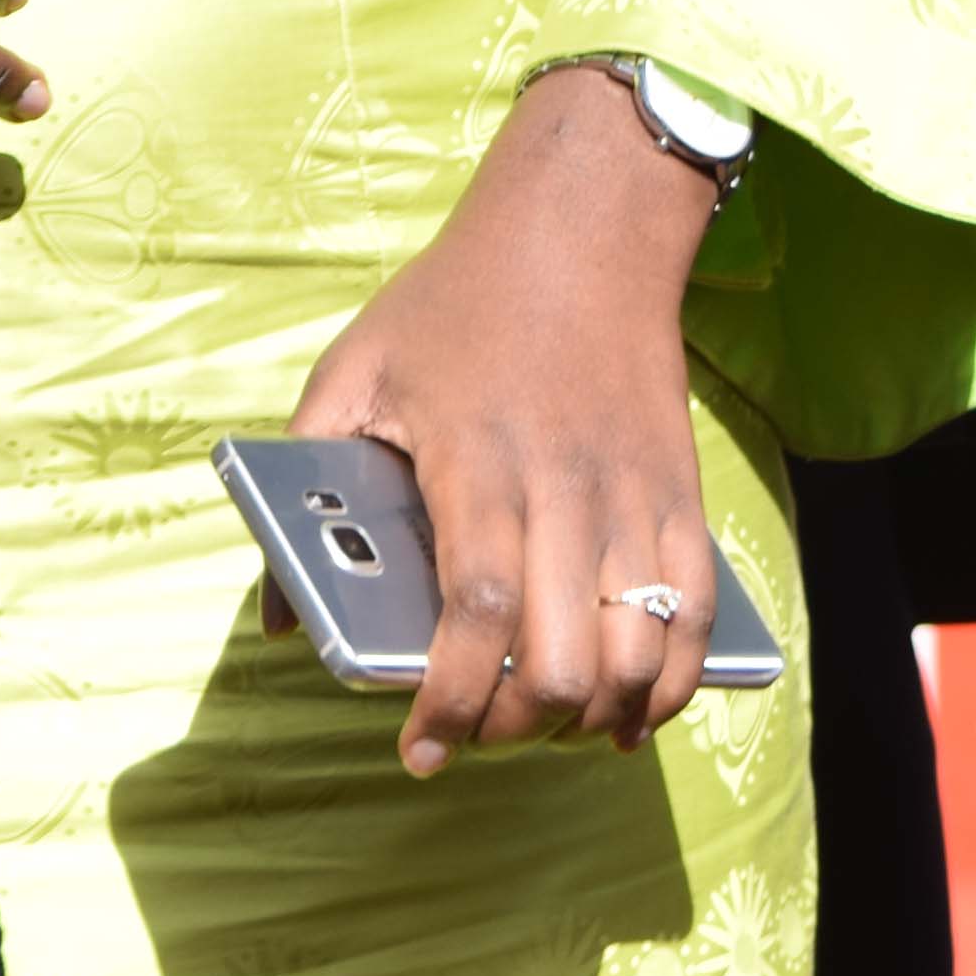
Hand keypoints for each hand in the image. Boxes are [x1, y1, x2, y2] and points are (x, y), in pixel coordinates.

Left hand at [288, 67, 729, 774]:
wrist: (585, 226)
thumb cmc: (456, 300)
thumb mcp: (355, 368)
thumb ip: (306, 483)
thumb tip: (281, 613)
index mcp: (477, 460)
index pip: (478, 612)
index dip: (453, 698)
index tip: (420, 750)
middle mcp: (563, 486)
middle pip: (563, 658)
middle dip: (515, 722)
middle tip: (475, 728)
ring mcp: (631, 493)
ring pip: (635, 650)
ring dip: (589, 714)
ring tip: (541, 723)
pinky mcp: (678, 491)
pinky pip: (693, 613)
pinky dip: (668, 683)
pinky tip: (626, 711)